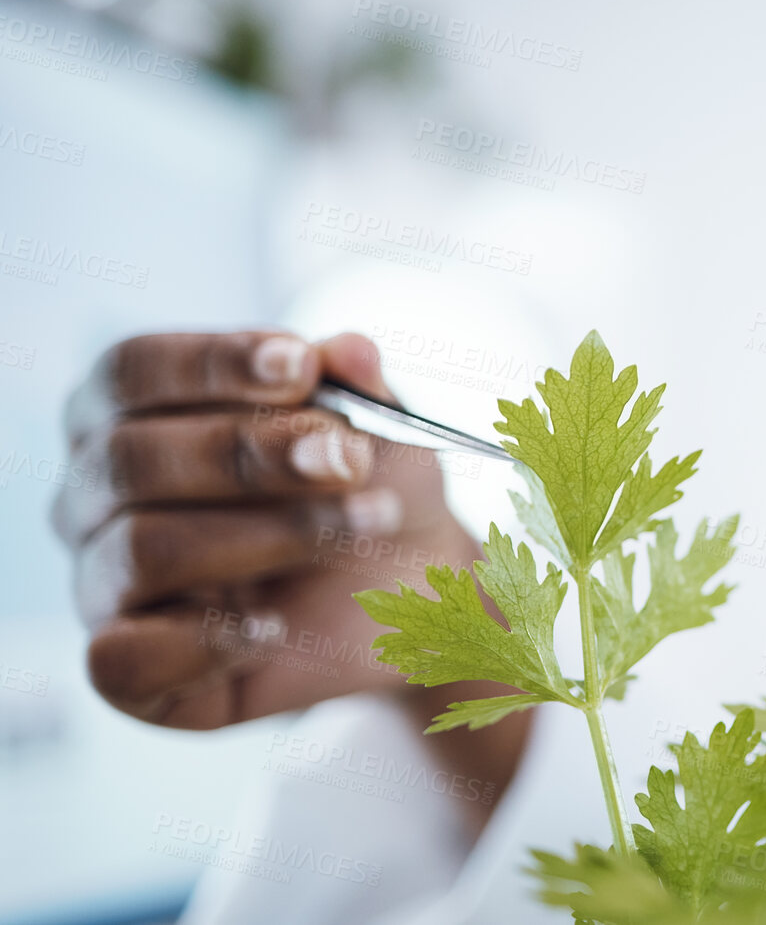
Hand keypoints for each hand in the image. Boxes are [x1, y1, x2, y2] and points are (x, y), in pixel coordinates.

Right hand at [52, 330, 481, 727]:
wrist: (413, 588)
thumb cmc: (369, 487)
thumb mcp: (378, 426)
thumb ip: (359, 386)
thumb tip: (346, 351)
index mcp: (130, 411)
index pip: (131, 369)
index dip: (213, 363)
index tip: (302, 367)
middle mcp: (95, 495)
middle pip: (131, 458)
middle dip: (252, 453)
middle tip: (350, 461)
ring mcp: (104, 585)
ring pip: (143, 550)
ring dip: (270, 534)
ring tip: (362, 526)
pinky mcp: (131, 673)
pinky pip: (122, 662)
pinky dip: (207, 642)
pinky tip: (275, 626)